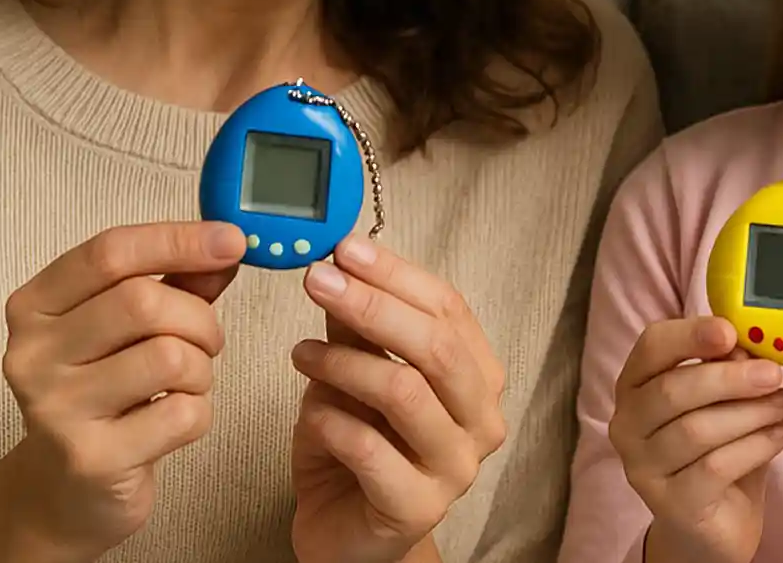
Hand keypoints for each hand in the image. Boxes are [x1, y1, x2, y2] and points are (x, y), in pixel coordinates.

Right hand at [0, 221, 244, 561]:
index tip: (232, 240)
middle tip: (207, 340)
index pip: (110, 252)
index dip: (178, 240)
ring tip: (185, 384)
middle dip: (199, 319)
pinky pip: (181, 413)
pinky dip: (198, 412)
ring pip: (170, 357)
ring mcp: (55, 409)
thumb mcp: (132, 326)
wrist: (66, 492)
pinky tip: (171, 421)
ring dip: (201, 369)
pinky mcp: (90, 459)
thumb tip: (227, 243)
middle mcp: (32, 354)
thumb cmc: (106, 392)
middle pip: (144, 303)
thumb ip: (177, 280)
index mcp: (34, 305)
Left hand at [289, 235, 506, 562]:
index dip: (396, 273)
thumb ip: (357, 327)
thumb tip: (340, 262)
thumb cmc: (359, 449)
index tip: (345, 248)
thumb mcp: (356, 374)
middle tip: (318, 281)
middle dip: (372, 305)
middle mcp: (481, 420)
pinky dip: (330, 420)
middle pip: (435, 346)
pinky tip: (309, 411)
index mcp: (478, 376)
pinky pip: (370, 449)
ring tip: (301, 353)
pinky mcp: (418, 508)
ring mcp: (455, 467)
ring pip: (403, 392)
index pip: (448, 308)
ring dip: (343, 362)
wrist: (349, 535)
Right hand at [609, 317, 782, 562]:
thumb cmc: (715, 450)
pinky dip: (755, 446)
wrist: (712, 524)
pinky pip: (715, 467)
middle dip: (729, 379)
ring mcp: (643, 468)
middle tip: (774, 374)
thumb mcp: (722, 402)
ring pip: (696, 430)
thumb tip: (747, 346)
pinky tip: (780, 436)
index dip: (690, 335)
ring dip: (750, 412)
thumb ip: (728, 371)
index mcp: (635, 386)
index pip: (651, 346)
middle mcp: (627, 425)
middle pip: (672, 390)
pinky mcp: (671, 504)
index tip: (730, 331)